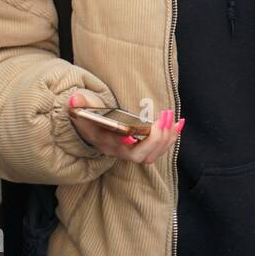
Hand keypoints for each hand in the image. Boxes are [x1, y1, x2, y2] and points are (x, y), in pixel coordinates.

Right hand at [68, 90, 183, 165]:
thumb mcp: (81, 109)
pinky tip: (179, 124)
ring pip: (152, 155)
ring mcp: (131, 151)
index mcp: (105, 141)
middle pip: (139, 155)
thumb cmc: (89, 117)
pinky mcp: (142, 148)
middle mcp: (119, 150)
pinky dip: (171, 138)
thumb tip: (74, 100)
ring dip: (166, 138)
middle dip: (155, 138)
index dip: (128, 142)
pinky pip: (159, 149)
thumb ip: (79, 103)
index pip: (117, 147)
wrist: (92, 127)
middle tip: (163, 116)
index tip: (135, 134)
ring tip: (173, 118)